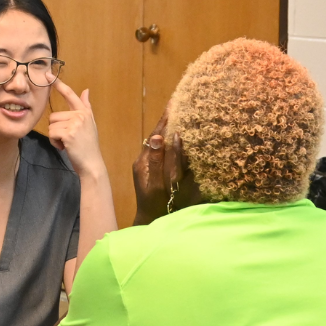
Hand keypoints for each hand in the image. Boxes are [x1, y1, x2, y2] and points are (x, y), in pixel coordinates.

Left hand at [48, 80, 106, 180]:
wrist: (92, 164)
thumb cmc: (88, 146)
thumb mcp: (89, 124)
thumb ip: (86, 107)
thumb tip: (86, 90)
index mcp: (84, 112)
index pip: (69, 94)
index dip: (58, 84)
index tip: (48, 75)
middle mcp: (80, 115)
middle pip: (54, 116)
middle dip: (57, 129)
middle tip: (69, 139)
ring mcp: (75, 124)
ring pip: (51, 126)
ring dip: (55, 137)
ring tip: (68, 143)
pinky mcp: (68, 134)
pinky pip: (52, 134)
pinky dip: (55, 143)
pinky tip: (65, 147)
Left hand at [133, 108, 204, 225]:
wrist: (150, 222)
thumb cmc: (154, 205)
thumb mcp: (156, 183)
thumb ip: (158, 161)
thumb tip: (158, 136)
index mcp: (144, 161)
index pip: (155, 134)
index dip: (165, 119)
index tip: (172, 103)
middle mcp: (146, 160)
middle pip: (158, 135)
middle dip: (168, 120)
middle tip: (177, 104)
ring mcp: (151, 166)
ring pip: (162, 143)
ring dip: (170, 129)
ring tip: (179, 115)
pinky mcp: (159, 173)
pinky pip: (166, 153)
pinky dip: (174, 143)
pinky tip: (181, 137)